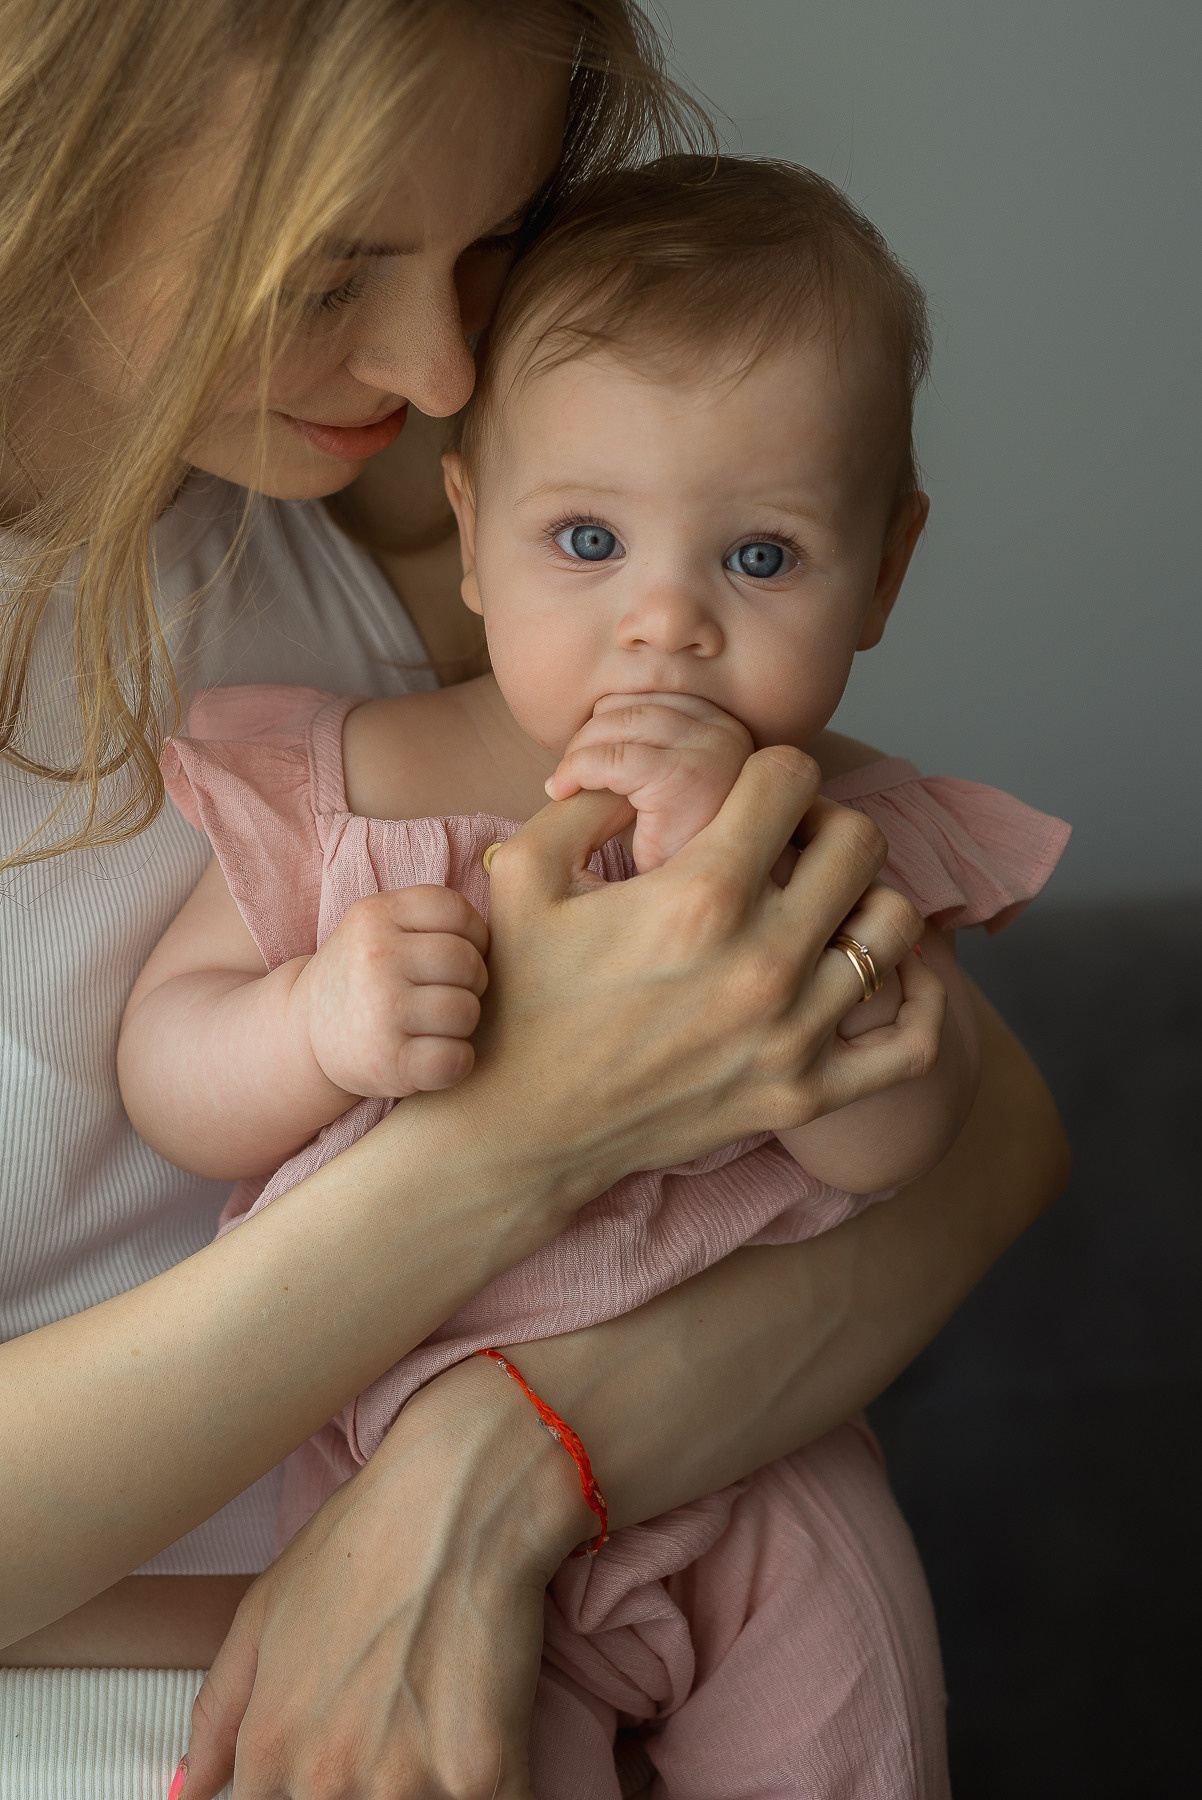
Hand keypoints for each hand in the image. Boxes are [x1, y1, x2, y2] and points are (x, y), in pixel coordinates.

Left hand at [177, 1358, 590, 1799]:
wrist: (460, 1494)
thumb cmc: (364, 1538)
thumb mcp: (265, 1611)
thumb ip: (219, 1716)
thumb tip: (184, 1794)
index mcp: (272, 1751)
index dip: (307, 1784)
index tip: (342, 1749)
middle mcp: (328, 1781)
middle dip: (369, 1779)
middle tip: (392, 1710)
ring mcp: (406, 1786)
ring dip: (426, 1782)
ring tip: (440, 1713)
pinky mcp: (484, 1777)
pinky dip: (489, 1785)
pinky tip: (487, 1739)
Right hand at [294, 886, 488, 1097]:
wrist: (303, 1035)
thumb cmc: (363, 977)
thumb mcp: (380, 927)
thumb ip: (430, 919)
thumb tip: (512, 929)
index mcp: (376, 914)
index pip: (457, 911)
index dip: (472, 936)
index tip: (455, 957)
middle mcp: (375, 957)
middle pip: (467, 962)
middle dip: (470, 982)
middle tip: (447, 995)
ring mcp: (379, 1010)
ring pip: (465, 1010)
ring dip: (462, 1023)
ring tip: (436, 1025)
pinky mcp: (386, 1061)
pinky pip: (455, 1059)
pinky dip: (456, 1062)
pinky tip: (436, 1056)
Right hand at [473, 750, 941, 1204]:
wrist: (520, 1126)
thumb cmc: (518, 995)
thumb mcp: (522, 871)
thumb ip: (589, 800)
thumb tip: (650, 775)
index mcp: (700, 896)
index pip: (793, 778)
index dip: (769, 770)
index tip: (747, 795)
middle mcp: (763, 961)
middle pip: (860, 841)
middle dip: (824, 823)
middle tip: (785, 844)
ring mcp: (792, 1034)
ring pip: (895, 926)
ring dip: (863, 899)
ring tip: (818, 907)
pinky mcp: (804, 1094)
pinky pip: (913, 1040)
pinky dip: (923, 999)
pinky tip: (887, 973)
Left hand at [546, 692, 753, 870]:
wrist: (699, 910)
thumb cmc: (678, 853)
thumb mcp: (667, 785)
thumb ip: (645, 746)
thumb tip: (591, 715)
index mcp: (725, 727)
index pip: (644, 698)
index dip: (602, 726)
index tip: (581, 762)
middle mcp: (727, 733)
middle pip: (627, 706)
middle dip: (586, 740)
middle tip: (567, 778)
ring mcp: (710, 753)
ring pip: (614, 725)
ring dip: (577, 754)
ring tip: (565, 787)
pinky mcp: (682, 780)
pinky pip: (608, 758)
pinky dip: (573, 771)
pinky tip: (560, 793)